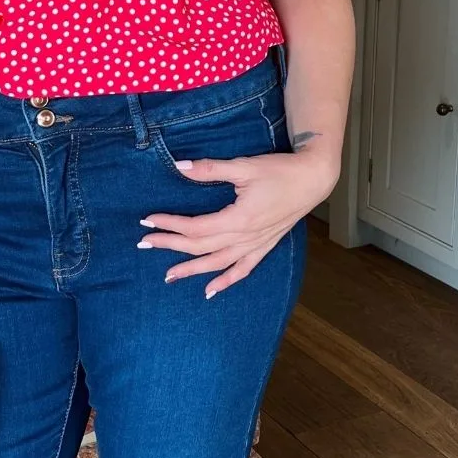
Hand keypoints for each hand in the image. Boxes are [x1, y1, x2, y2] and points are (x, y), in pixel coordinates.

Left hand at [138, 147, 338, 297]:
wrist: (312, 179)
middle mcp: (245, 238)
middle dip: (171, 246)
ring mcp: (255, 245)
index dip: (170, 224)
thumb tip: (180, 167)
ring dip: (191, 270)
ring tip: (168, 276)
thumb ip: (211, 169)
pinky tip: (209, 291)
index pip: (196, 227)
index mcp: (239, 219)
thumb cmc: (279, 171)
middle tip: (145, 244)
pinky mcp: (264, 247)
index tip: (148, 220)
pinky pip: (242, 270)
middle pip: (201, 247)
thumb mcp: (244, 166)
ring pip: (218, 264)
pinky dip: (225, 282)